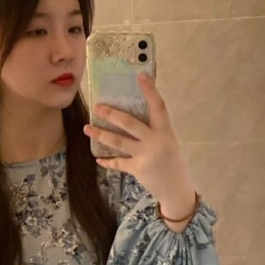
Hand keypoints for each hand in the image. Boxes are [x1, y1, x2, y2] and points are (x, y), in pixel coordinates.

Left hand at [83, 73, 194, 206]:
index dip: (150, 91)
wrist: (176, 189)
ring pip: (118, 142)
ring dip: (100, 135)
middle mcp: (155, 141)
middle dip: (111, 114)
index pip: (159, 107)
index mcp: (165, 131)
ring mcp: (146, 156)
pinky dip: (107, 161)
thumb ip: (155, 131)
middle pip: (130, 123)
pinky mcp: (138, 169)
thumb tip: (133, 116)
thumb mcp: (169, 142)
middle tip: (97, 107)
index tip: (140, 75)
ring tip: (87, 128)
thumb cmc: (172, 162)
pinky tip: (98, 159)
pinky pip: (118, 163)